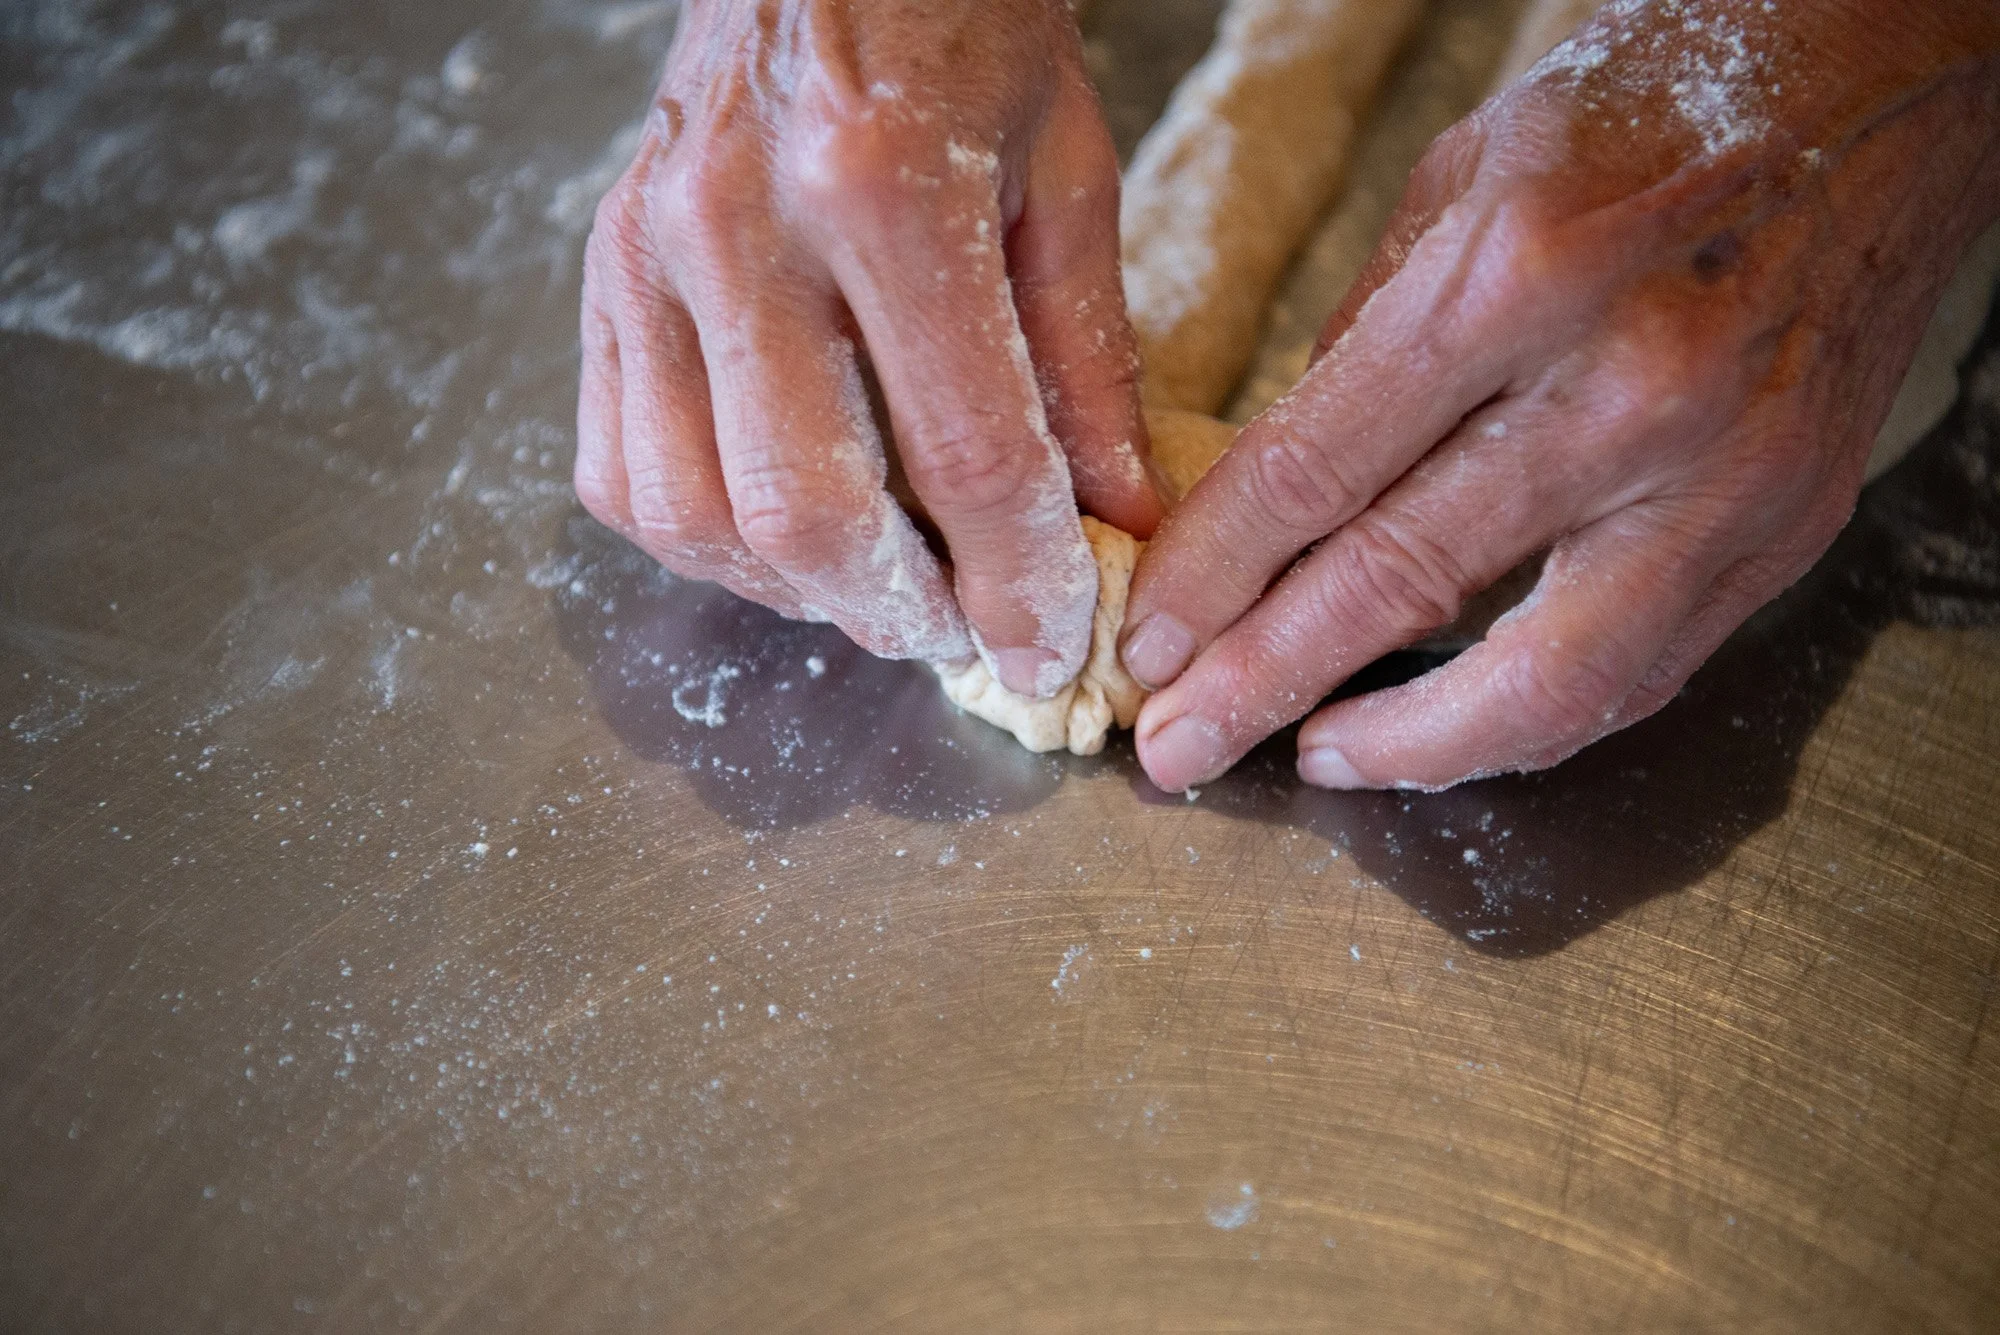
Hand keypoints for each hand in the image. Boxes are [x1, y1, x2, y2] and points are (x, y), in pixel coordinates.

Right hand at [576, 0, 1162, 697]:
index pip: (963, 453)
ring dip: (797, 591)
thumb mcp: (1067, 170)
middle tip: (962, 629)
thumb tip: (1113, 519)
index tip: (1050, 645)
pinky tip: (779, 530)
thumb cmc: (962, 22)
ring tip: (879, 585)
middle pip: (804, 511)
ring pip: (694, 515)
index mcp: (886, 187)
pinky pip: (619, 473)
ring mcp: (645, 252)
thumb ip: (1087, 359)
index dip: (1018, 581)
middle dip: (900, 613)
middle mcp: (741, 226)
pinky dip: (702, 541)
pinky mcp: (597, 273)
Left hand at [1120, 0, 1999, 791]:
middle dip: (1265, 687)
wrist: (1877, 92)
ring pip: (1542, 680)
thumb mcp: (1460, 180)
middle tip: (1180, 748)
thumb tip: (1280, 497)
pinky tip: (1451, 731)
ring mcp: (1723, 472)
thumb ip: (1364, 344)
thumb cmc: (1650, 115)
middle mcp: (1627, 387)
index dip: (1214, 580)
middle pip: (1402, 586)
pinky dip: (1532, 723)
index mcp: (1516, 276)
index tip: (1151, 644)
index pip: (1315, 473)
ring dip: (1408, 748)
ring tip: (1315, 762)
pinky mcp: (1784, 524)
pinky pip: (1641, 670)